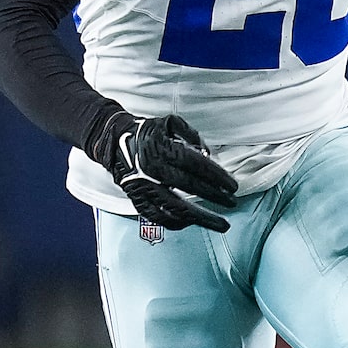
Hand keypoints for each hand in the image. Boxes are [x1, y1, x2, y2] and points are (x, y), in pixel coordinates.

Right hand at [87, 108, 238, 233]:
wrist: (114, 142)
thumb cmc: (149, 133)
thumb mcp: (170, 123)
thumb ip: (192, 135)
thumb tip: (209, 154)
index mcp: (161, 148)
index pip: (195, 165)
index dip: (216, 176)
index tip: (233, 186)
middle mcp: (152, 169)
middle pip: (188, 186)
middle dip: (214, 196)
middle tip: (232, 202)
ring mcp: (143, 186)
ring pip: (174, 208)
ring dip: (200, 217)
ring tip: (221, 223)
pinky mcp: (136, 198)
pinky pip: (157, 216)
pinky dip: (176, 222)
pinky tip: (192, 223)